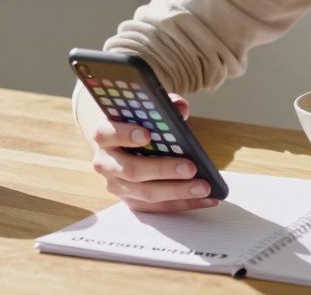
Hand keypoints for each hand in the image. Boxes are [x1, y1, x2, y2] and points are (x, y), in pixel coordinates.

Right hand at [90, 93, 216, 212]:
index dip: (125, 134)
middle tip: (191, 167)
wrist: (119, 144)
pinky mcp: (131, 201)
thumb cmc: (136, 123)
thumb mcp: (145, 110)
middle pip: (131, 170)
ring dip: (178, 191)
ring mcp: (117, 185)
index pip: (107, 134)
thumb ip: (163, 105)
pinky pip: (157, 207)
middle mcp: (105, 163)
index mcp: (104, 135)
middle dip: (163, 169)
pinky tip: (206, 199)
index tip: (147, 134)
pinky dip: (183, 203)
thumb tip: (181, 108)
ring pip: (146, 192)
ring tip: (204, 187)